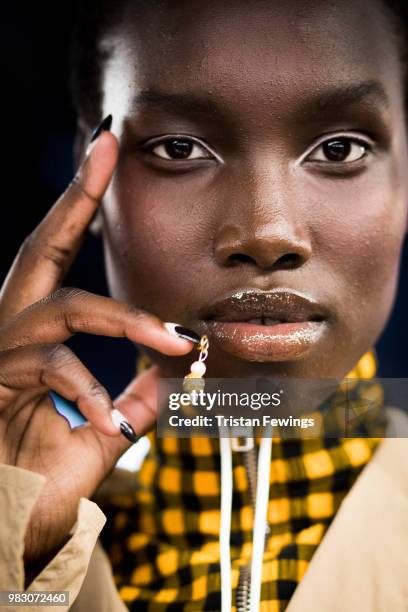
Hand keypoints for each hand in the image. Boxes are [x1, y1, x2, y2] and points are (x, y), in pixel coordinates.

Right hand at [0, 127, 193, 563]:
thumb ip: (139, 395)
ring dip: (126, 320)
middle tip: (105, 142)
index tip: (107, 151)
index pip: (60, 258)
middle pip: (41, 249)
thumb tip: (177, 368)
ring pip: (63, 308)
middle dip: (74, 195)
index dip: (79, 204)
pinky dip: (94, 391)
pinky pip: (51, 368)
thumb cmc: (49, 474)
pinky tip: (114, 420)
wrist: (13, 530)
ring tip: (175, 344)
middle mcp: (10, 329)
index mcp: (37, 331)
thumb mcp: (109, 427)